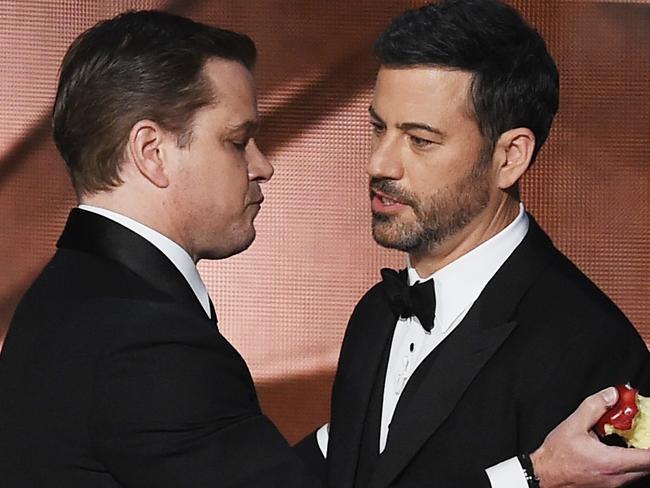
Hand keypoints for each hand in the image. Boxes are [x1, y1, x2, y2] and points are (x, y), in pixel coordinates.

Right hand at [531, 387, 649, 487]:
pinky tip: (618, 450)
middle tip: (642, 431)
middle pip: (648, 466)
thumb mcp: (573, 425)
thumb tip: (612, 395)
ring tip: (630, 439)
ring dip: (640, 456)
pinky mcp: (610, 487)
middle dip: (648, 449)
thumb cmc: (556, 455)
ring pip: (639, 471)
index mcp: (611, 462)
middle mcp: (617, 478)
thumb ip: (594, 407)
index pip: (649, 458)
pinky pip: (628, 475)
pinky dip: (630, 462)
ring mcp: (615, 485)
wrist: (544, 475)